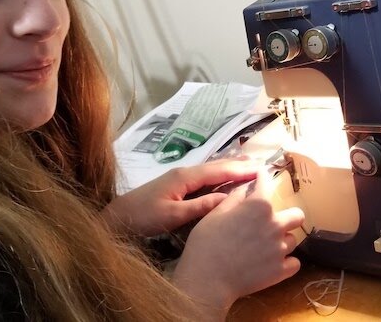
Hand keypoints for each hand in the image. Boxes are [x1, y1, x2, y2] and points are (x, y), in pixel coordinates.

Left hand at [102, 159, 257, 236]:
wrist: (118, 218)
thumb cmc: (143, 216)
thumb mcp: (173, 215)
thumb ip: (200, 206)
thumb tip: (229, 199)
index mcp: (185, 177)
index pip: (218, 170)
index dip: (240, 169)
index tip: (261, 168)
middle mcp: (184, 173)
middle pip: (216, 166)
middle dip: (239, 165)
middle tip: (262, 163)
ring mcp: (179, 179)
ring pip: (211, 171)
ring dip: (230, 169)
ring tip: (250, 166)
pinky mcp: (176, 187)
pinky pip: (204, 179)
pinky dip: (219, 177)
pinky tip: (225, 180)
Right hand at [171, 170, 304, 316]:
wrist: (207, 280)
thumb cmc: (206, 243)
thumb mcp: (215, 213)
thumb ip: (236, 197)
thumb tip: (247, 186)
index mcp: (258, 206)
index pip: (267, 183)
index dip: (263, 178)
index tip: (262, 177)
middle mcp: (275, 224)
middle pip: (296, 215)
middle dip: (286, 215)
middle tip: (270, 222)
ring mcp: (280, 249)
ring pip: (293, 239)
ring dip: (282, 240)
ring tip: (265, 246)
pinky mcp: (282, 271)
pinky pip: (294, 263)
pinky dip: (285, 262)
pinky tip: (271, 262)